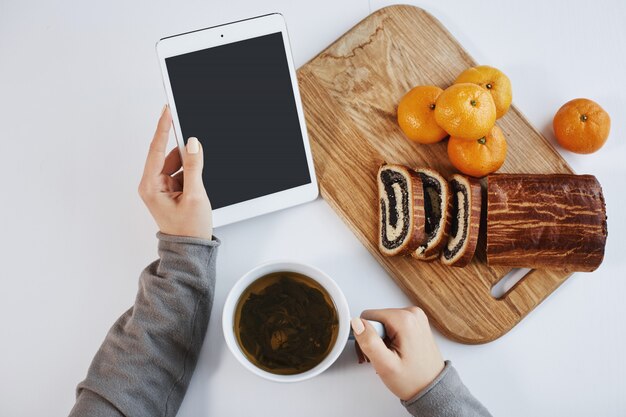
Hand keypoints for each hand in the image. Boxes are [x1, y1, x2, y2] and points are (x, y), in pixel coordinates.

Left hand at [138, 105, 212, 238]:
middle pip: (167, 156)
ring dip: (189, 168)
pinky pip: (180, 173)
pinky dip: (190, 175)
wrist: (190, 249)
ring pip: (176, 164)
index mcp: (151, 186)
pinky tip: (196, 187)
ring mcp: (161, 188)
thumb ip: (194, 167)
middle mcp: (152, 185)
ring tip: (197, 187)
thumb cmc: (188, 229)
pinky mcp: (170, 190)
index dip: (163, 128)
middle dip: (184, 156)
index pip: (156, 150)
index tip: (167, 111)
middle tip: (197, 153)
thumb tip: (193, 144)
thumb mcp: (195, 195)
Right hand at [351, 307, 444, 400]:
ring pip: (384, 322)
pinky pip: (393, 325)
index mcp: (405, 319)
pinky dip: (390, 339)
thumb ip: (369, 341)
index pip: (368, 317)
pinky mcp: (416, 323)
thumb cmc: (413, 380)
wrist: (433, 389)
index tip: (372, 354)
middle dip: (373, 339)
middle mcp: (412, 313)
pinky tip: (396, 352)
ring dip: (381, 340)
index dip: (365, 336)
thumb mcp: (385, 365)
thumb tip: (356, 322)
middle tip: (380, 359)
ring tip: (389, 358)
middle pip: (376, 319)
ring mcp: (416, 318)